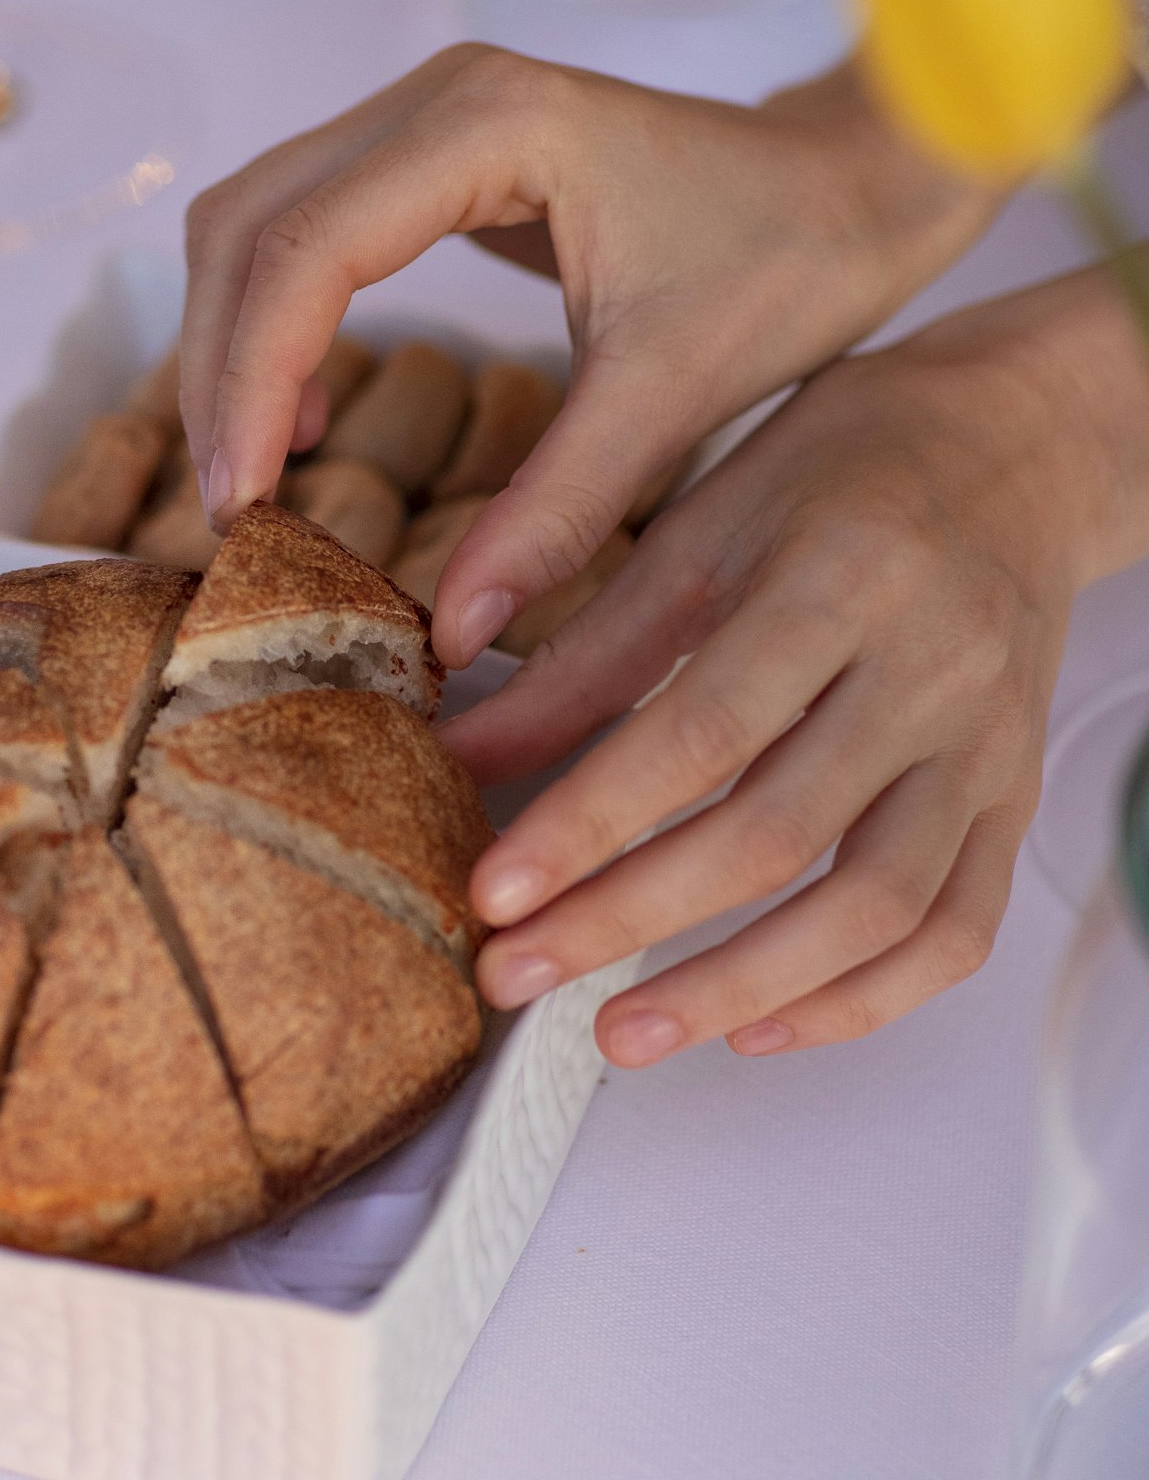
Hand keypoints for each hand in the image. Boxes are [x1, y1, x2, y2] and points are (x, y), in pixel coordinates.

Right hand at [180, 46, 982, 665]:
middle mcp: (436, 96)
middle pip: (247, 226)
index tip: (244, 501)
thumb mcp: (672, 399)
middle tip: (238, 507)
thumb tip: (455, 636)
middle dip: (221, 370)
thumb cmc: (791, 262)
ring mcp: (427, 113)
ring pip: (255, 221)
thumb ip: (556, 512)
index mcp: (489, 126)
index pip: (303, 251)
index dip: (249, 381)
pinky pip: (304, 225)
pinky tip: (311, 412)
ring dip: (236, 344)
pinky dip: (279, 319)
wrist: (861, 182)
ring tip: (264, 472)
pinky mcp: (434, 150)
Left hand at [444, 266, 1148, 1060]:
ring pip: (876, 908)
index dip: (588, 822)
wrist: (1015, 446)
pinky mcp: (1016, 797)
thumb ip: (583, 650)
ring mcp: (989, 745)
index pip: (703, 731)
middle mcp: (935, 667)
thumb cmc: (844, 467)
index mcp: (846, 574)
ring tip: (620, 1033)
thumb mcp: (700, 521)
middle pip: (778, 833)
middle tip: (517, 972)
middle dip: (629, 921)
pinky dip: (858, 999)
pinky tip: (758, 1027)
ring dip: (738, 990)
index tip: (493, 891)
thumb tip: (463, 756)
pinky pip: (953, 931)